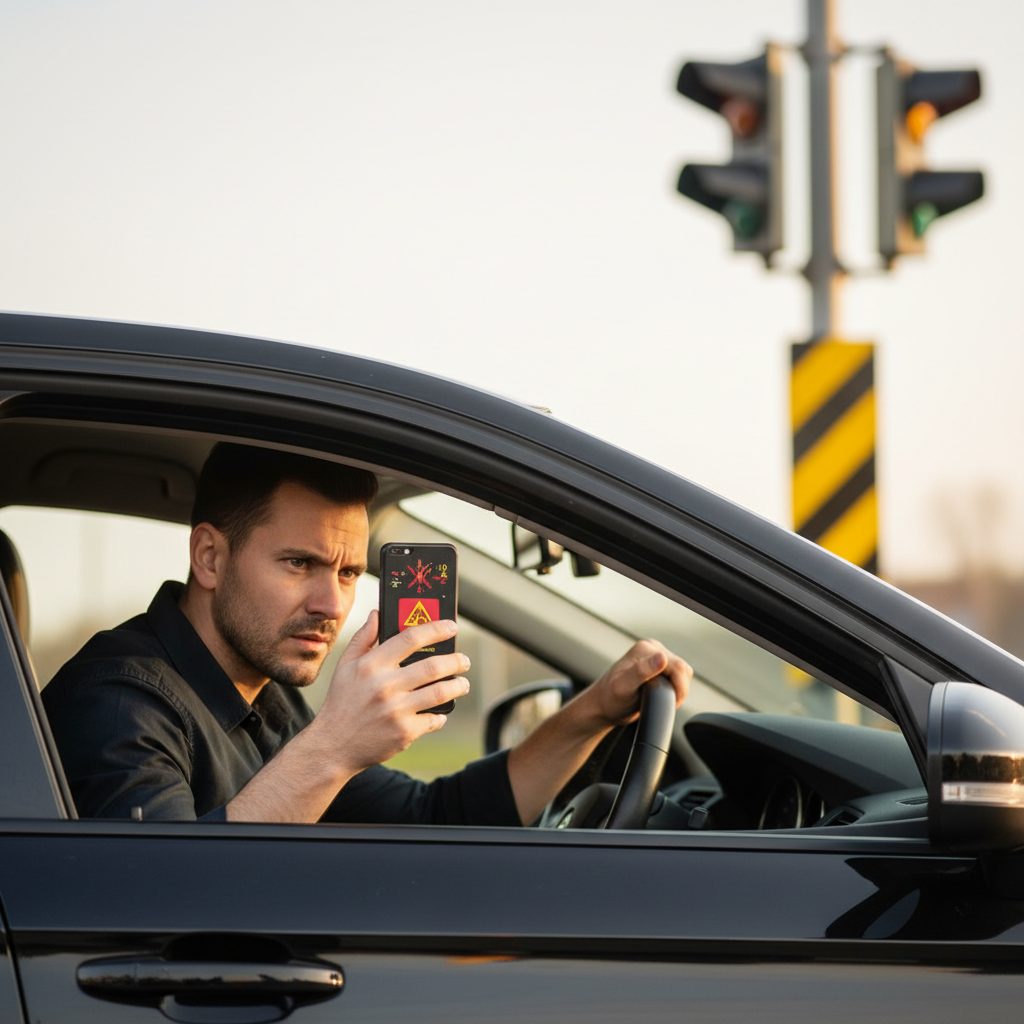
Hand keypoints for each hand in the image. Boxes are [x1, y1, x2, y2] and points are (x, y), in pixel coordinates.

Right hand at [308, 609, 470, 775]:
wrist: (333, 746)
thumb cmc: (341, 702)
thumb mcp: (345, 666)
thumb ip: (363, 638)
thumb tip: (377, 613)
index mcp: (371, 665)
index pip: (410, 638)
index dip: (435, 629)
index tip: (451, 627)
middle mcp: (385, 686)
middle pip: (433, 666)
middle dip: (456, 661)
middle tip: (463, 660)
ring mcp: (396, 710)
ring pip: (440, 693)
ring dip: (458, 686)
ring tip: (463, 684)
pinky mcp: (404, 732)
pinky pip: (434, 719)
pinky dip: (441, 715)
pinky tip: (440, 712)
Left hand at [581, 639, 691, 727]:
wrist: (603, 707)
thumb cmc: (610, 699)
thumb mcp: (624, 686)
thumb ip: (642, 671)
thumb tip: (662, 658)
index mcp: (645, 649)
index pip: (678, 666)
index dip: (678, 687)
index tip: (669, 702)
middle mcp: (652, 648)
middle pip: (682, 669)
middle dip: (678, 689)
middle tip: (663, 703)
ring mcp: (655, 657)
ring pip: (683, 673)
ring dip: (677, 689)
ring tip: (660, 700)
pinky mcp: (658, 667)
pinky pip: (678, 676)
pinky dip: (675, 688)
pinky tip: (661, 696)